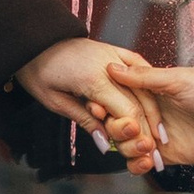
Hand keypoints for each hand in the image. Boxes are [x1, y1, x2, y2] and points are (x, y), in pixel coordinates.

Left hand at [17, 37, 167, 166]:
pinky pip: (140, 65)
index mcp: (94, 80)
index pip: (128, 112)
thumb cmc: (38, 71)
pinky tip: (156, 99)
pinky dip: (148, 84)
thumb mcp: (56, 102)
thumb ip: (85, 121)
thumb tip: (106, 144)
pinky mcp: (114, 49)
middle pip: (141, 101)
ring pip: (144, 85)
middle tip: (156, 148)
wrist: (33, 41)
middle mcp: (109, 65)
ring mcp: (114, 55)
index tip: (145, 152)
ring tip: (160, 131)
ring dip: (155, 109)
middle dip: (151, 126)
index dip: (140, 134)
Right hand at [98, 64, 193, 172]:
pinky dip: (137, 165)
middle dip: (118, 129)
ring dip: (128, 149)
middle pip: (118, 124)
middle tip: (132, 129)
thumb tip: (112, 68)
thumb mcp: (179, 80)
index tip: (100, 109)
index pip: (117, 99)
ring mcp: (159, 135)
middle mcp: (152, 112)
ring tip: (145, 146)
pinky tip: (147, 161)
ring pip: (127, 146)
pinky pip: (143, 163)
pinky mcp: (169, 155)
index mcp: (151, 91)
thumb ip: (144, 78)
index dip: (106, 105)